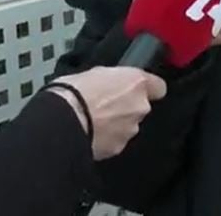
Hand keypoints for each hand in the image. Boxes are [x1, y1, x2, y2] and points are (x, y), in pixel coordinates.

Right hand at [49, 66, 166, 159]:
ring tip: (93, 121)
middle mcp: (139, 106)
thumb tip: (110, 84)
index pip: (158, 86)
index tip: (138, 89)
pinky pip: (116, 141)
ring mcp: (130, 129)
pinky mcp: (118, 147)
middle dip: (126, 108)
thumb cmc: (73, 93)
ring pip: (128, 125)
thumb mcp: (94, 73)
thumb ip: (112, 79)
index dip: (149, 88)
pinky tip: (90, 133)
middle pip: (140, 107)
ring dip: (116, 124)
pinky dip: (106, 139)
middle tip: (104, 105)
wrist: (61, 121)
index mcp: (136, 83)